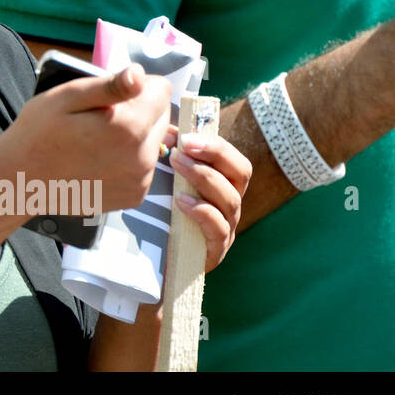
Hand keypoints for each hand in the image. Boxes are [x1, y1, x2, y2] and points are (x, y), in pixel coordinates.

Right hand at [3, 64, 173, 212]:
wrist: (21, 181)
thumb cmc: (38, 132)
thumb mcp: (67, 97)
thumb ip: (110, 86)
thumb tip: (140, 74)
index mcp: (129, 126)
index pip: (162, 90)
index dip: (137, 85)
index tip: (110, 95)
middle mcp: (143, 157)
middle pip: (161, 117)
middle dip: (138, 111)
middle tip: (99, 118)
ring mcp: (140, 180)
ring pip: (153, 142)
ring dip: (135, 136)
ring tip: (97, 141)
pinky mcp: (134, 196)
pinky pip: (144, 166)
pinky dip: (128, 160)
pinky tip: (99, 160)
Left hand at [167, 127, 251, 271]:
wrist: (152, 264)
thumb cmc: (161, 217)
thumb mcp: (164, 184)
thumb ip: (170, 158)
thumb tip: (165, 130)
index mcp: (223, 187)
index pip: (234, 160)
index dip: (215, 144)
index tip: (186, 133)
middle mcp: (230, 206)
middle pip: (241, 173)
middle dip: (215, 154)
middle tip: (185, 145)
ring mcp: (226, 229)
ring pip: (230, 199)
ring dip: (203, 176)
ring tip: (176, 163)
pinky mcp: (215, 251)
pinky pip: (218, 229)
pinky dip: (201, 211)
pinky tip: (180, 200)